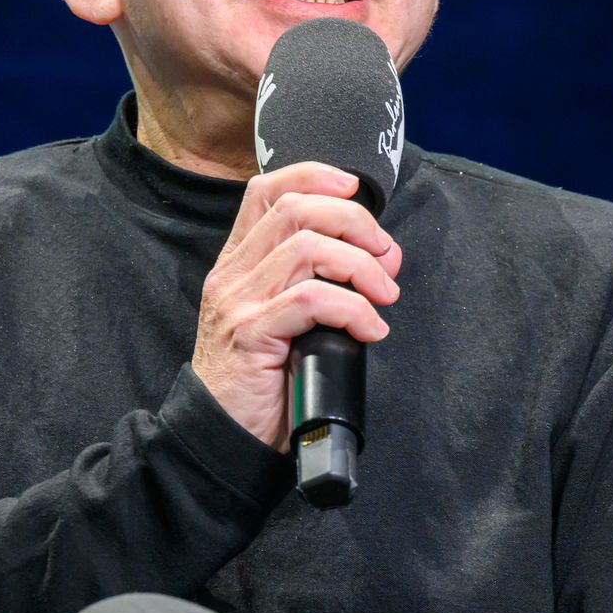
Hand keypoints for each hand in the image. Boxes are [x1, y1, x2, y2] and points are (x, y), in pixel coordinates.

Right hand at [192, 162, 402, 449]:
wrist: (225, 436)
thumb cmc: (267, 378)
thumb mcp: (293, 319)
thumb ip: (326, 282)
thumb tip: (384, 258)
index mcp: (239, 262)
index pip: (266, 191)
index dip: (314, 176)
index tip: (356, 189)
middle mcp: (232, 274)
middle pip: (296, 209)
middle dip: (355, 221)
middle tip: (387, 256)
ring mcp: (237, 302)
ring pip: (308, 248)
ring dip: (361, 266)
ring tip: (385, 297)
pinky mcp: (250, 335)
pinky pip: (311, 300)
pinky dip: (354, 309)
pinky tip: (370, 330)